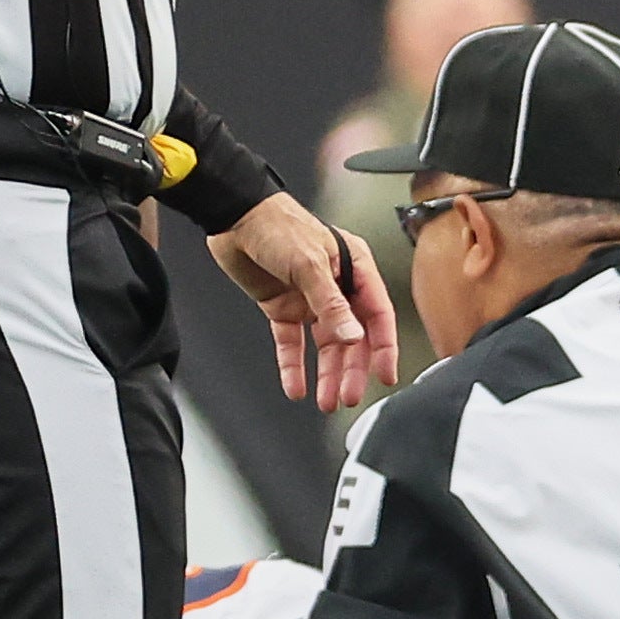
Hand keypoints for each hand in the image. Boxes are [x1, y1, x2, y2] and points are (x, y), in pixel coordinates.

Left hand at [210, 195, 396, 410]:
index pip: (377, 315)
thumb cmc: (278, 225)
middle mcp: (337, 286)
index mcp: (355, 270)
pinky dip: (293, 366)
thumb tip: (352, 337)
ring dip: (326, 373)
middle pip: (352, 337)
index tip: (385, 376)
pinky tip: (295, 386)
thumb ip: (331, 305)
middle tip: (348, 396)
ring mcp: (309, 299)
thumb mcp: (309, 265)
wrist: (234, 217)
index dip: (383, 347)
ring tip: (325, 400)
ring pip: (325, 345)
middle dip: (351, 369)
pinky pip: (292, 343)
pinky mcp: (283, 307)